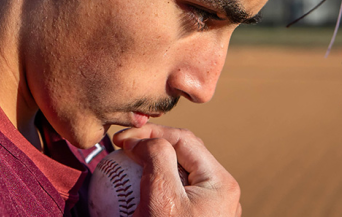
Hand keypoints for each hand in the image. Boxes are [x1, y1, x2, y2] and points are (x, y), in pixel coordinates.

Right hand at [112, 124, 241, 216]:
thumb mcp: (160, 196)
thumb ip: (157, 156)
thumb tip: (144, 140)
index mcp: (220, 182)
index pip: (182, 138)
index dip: (150, 133)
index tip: (121, 140)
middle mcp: (220, 194)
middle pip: (179, 156)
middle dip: (148, 148)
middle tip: (121, 151)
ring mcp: (208, 210)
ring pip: (174, 176)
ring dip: (146, 169)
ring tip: (122, 170)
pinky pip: (171, 197)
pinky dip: (149, 191)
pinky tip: (128, 195)